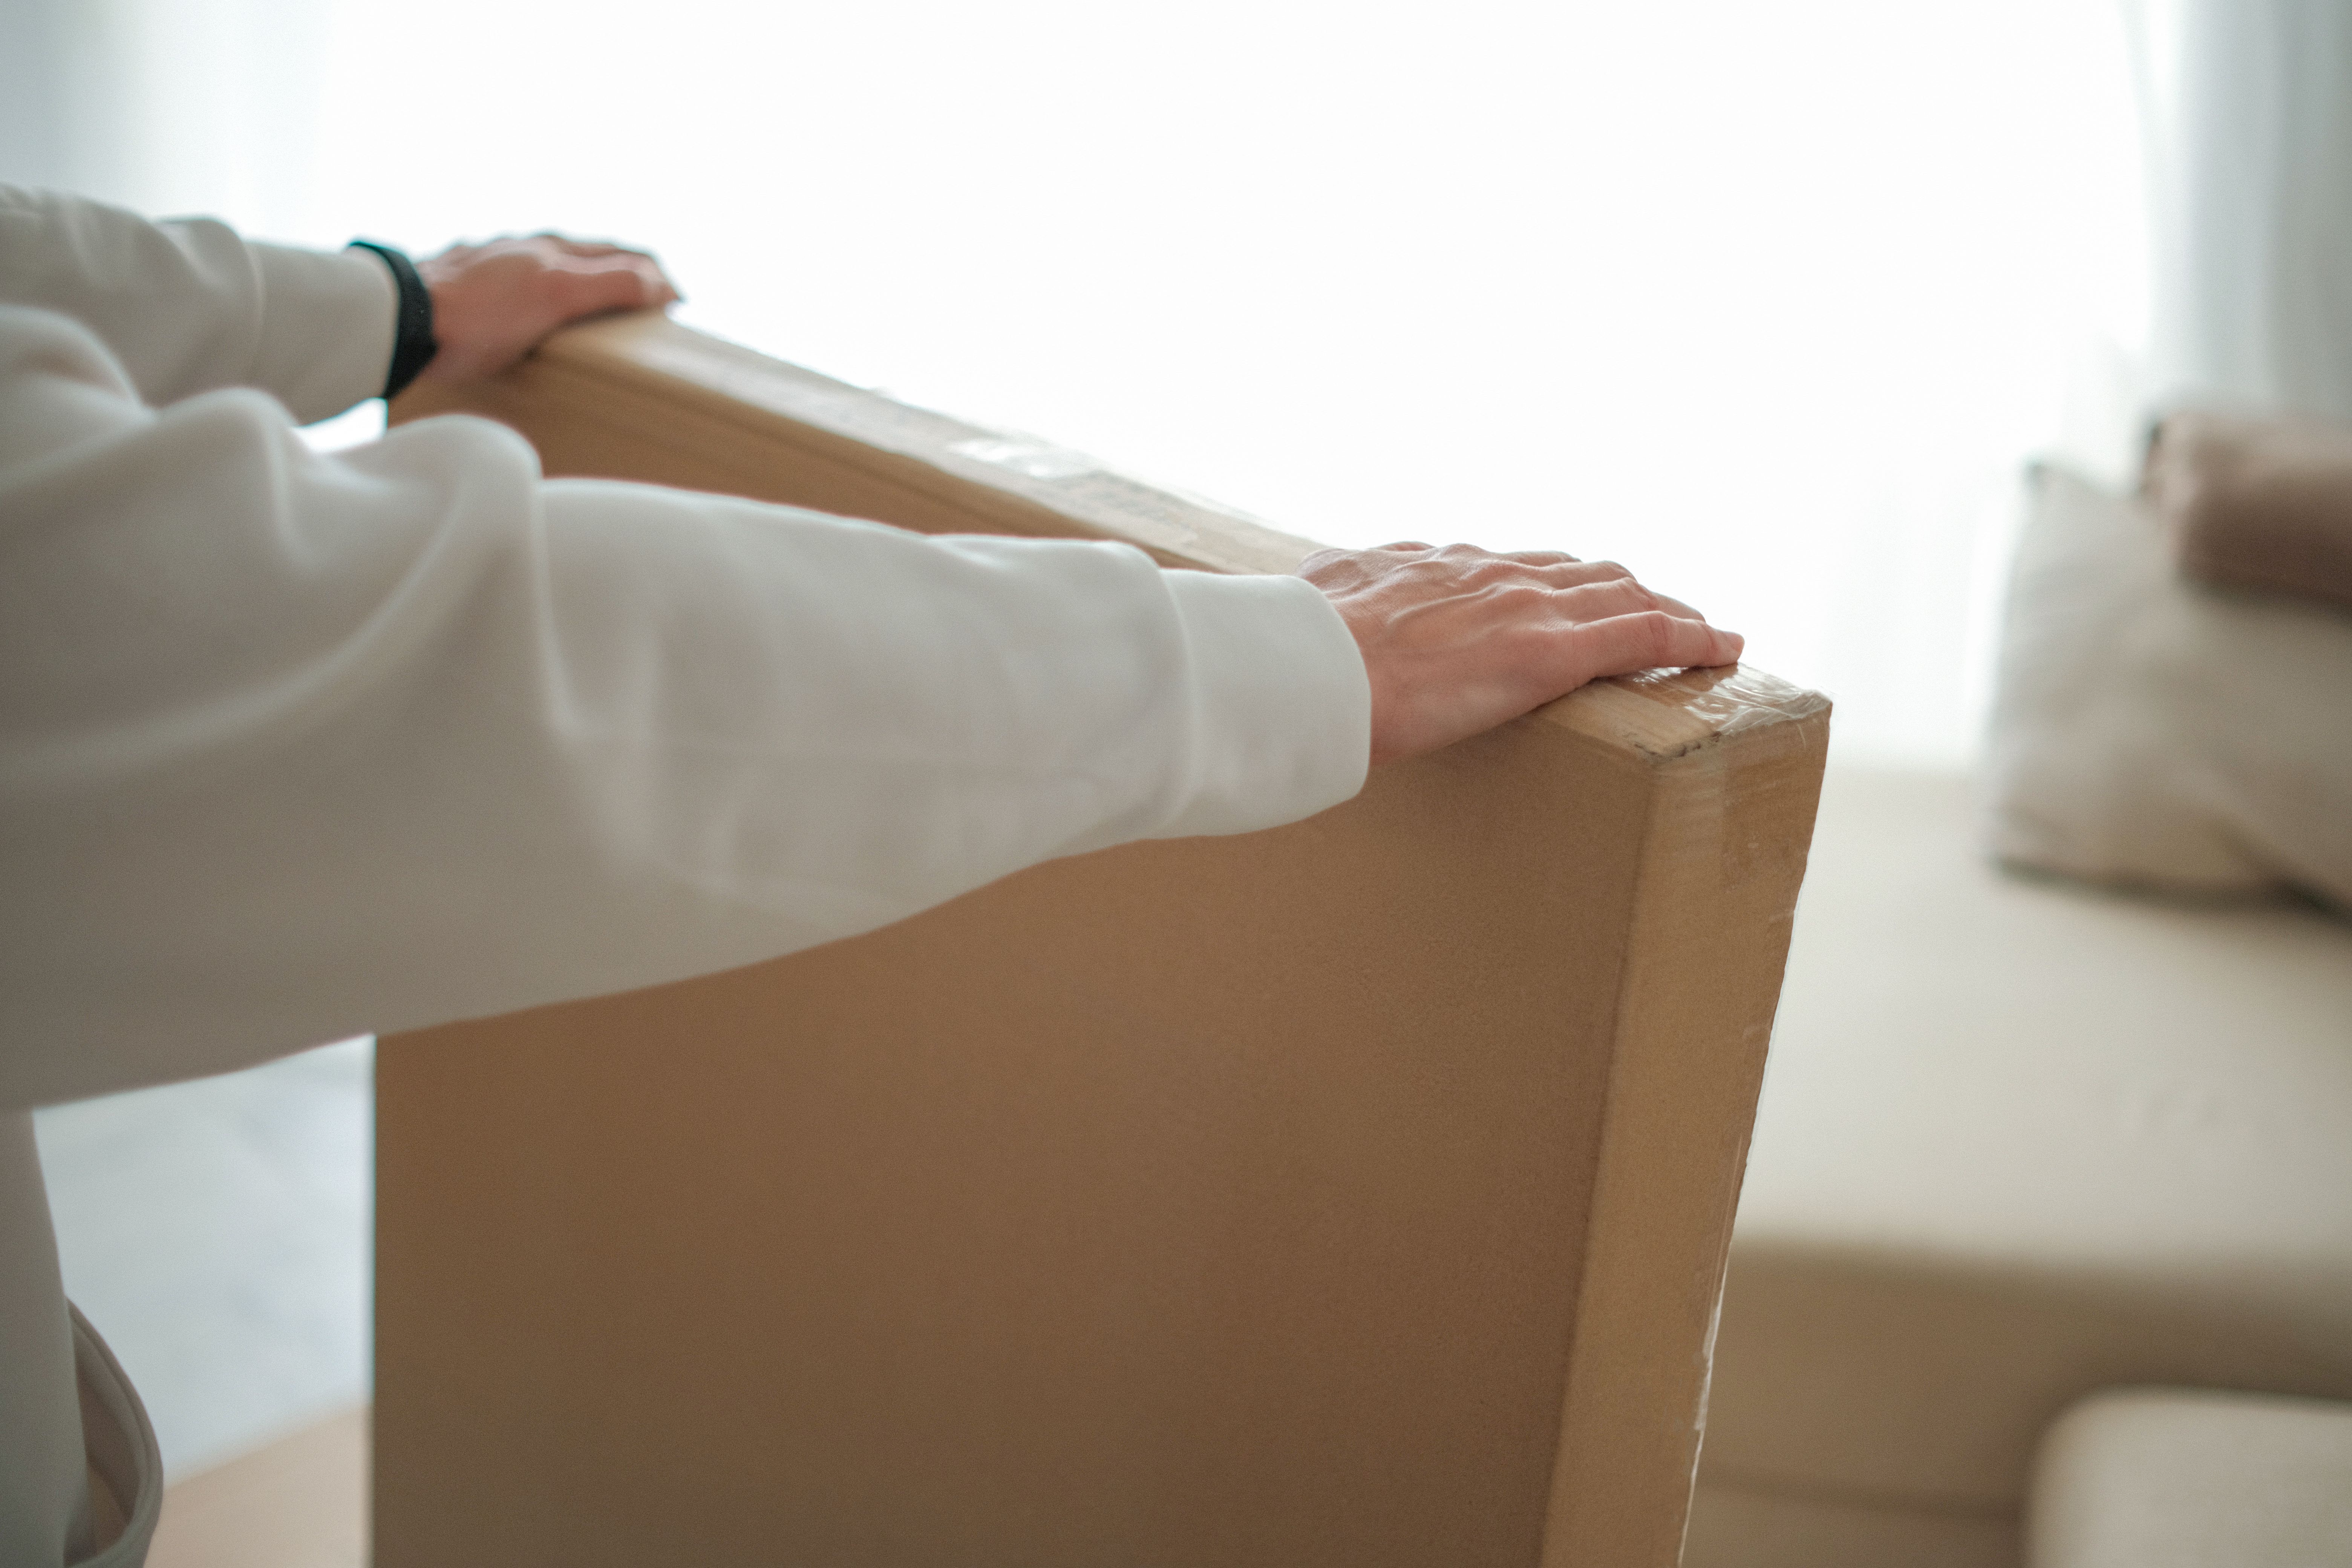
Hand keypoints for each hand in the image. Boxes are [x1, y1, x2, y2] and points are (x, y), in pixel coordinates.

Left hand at [417, 235, 680, 382]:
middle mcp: (520, 247)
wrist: (399, 319)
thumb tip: (662, 282)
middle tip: (644, 298)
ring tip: (588, 305)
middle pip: (584, 255)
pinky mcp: (457, 285)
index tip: (675, 298)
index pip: (618, 252)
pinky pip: (510, 286)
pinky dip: (535, 296)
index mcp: (550, 248)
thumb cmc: (477, 313)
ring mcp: (486, 264)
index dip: (652, 273)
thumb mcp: (556, 295)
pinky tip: (523, 311)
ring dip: (575, 281)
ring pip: (545, 266)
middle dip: (620, 271)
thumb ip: (611, 283)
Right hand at [1297, 542, 1743, 766]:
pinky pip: (1646, 635)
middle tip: (1651, 607)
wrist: (1308, 670)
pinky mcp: (1555, 650)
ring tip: (1698, 629)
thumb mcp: (1312, 603)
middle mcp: (1490, 573)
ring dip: (1665, 608)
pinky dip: (1692, 638)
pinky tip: (1726, 648)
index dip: (1550, 579)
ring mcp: (1527, 606)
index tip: (1566, 591)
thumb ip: (1330, 595)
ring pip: (1621, 594)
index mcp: (1432, 566)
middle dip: (1619, 587)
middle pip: (1577, 571)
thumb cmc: (1297, 651)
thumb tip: (1306, 596)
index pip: (1509, 566)